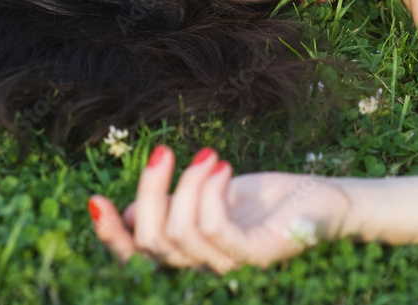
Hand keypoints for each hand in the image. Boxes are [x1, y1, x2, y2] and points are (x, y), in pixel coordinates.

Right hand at [88, 145, 351, 273]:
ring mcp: (231, 266)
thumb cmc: (263, 200)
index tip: (95, 199)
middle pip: (152, 243)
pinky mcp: (256, 256)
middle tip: (162, 151)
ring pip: (181, 233)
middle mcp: (204, 267)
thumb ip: (172, 208)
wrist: (321, 200)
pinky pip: (215, 230)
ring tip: (209, 156)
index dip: (111, 235)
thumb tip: (131, 214)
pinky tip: (222, 167)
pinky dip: (211, 193)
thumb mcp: (209, 196)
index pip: (138, 257)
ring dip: (189, 184)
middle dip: (150, 192)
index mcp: (188, 252)